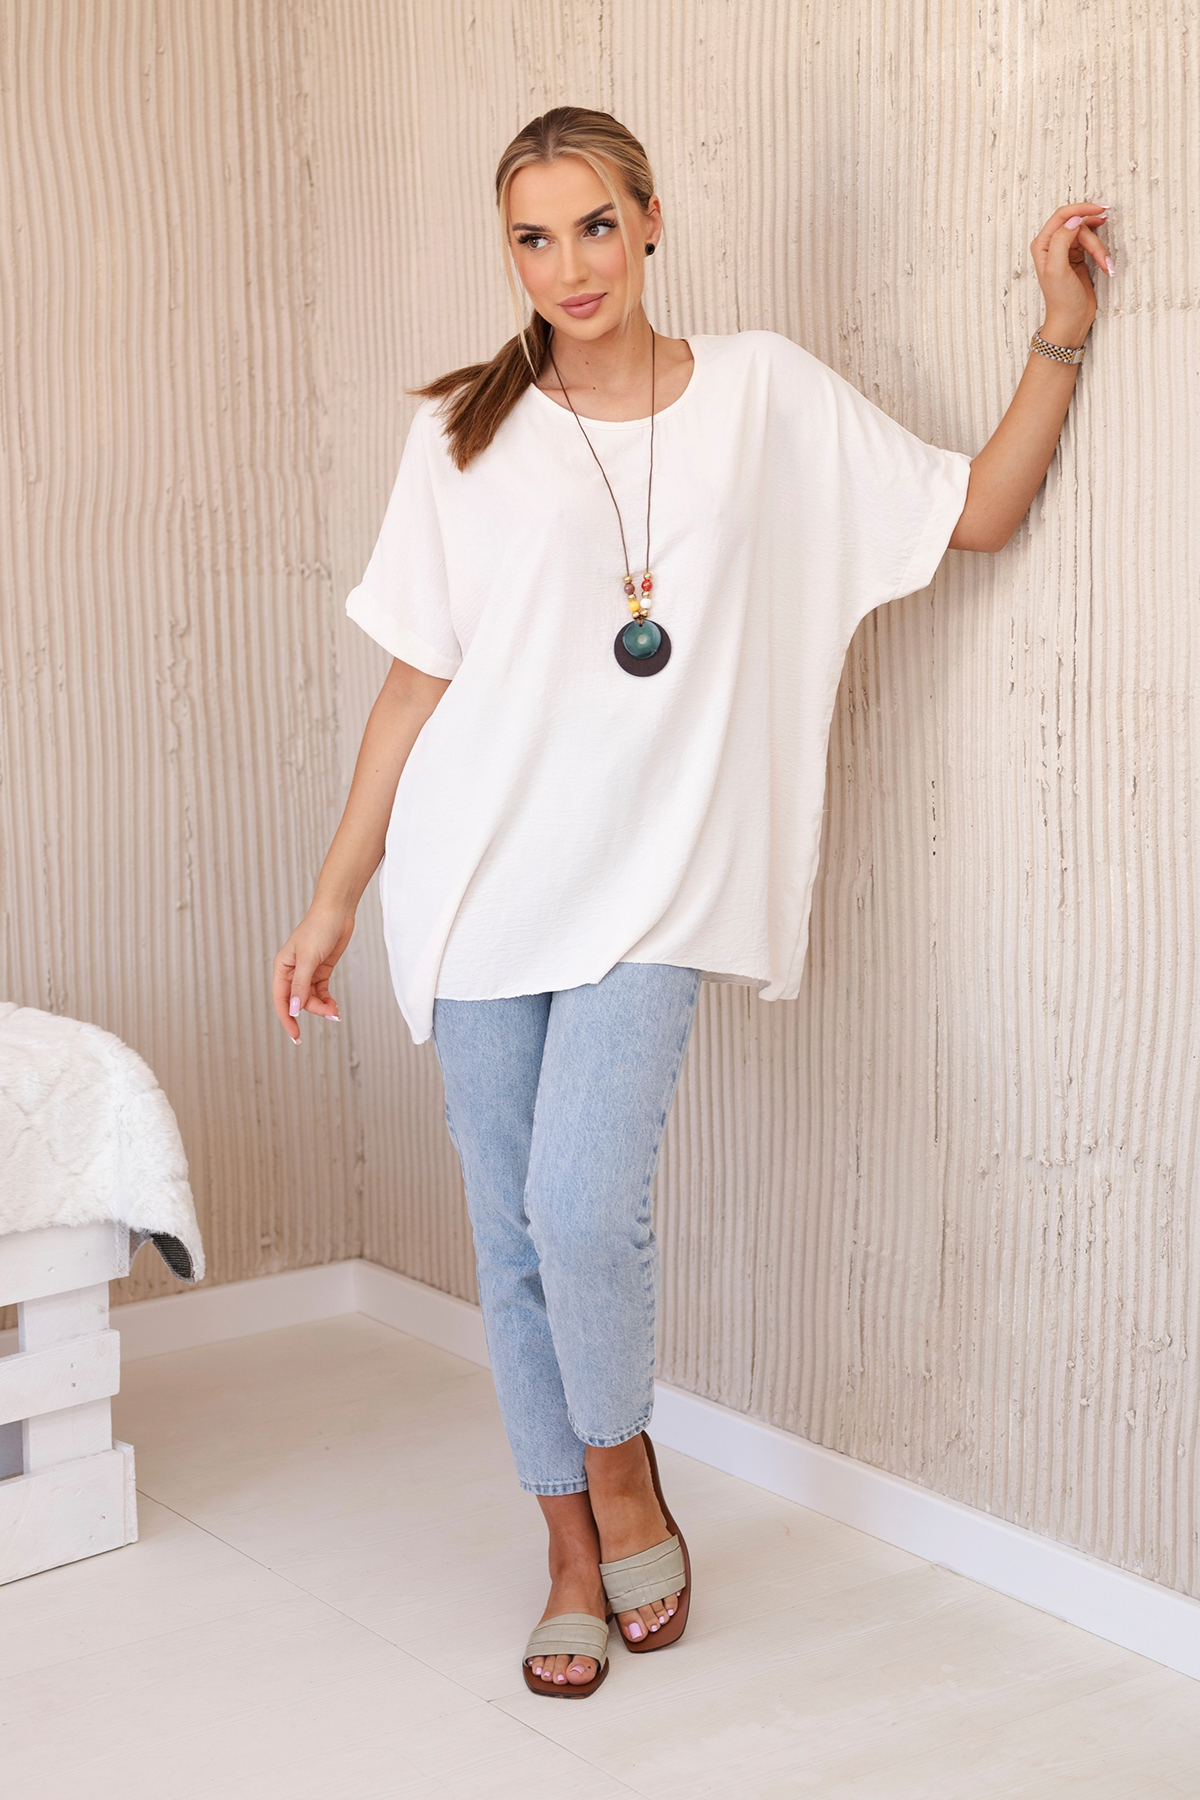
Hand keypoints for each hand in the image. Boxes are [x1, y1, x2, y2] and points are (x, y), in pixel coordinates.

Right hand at [272, 903, 354, 1043]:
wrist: (338, 912)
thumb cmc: (319, 929)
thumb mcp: (309, 959)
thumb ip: (301, 985)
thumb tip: (293, 1009)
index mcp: (282, 968)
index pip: (280, 1000)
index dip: (287, 1019)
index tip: (296, 1036)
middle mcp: (292, 972)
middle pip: (298, 1002)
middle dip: (313, 1010)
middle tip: (331, 1015)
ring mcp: (307, 972)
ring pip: (311, 999)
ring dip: (322, 1007)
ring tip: (335, 1011)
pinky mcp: (321, 970)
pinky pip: (321, 992)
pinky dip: (327, 1001)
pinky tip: (334, 1006)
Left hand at [1030, 201, 1112, 346]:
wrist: (1071, 320)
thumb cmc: (1061, 300)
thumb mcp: (1057, 269)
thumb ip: (1061, 241)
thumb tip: (1073, 219)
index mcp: (1042, 245)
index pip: (1062, 215)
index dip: (1082, 209)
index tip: (1100, 210)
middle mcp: (1052, 244)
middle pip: (1079, 226)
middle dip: (1094, 240)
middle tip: (1103, 258)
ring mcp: (1066, 249)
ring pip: (1089, 235)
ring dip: (1100, 250)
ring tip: (1106, 266)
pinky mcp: (1078, 256)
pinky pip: (1093, 244)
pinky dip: (1102, 253)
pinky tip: (1106, 264)